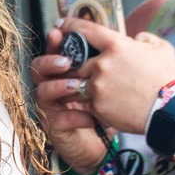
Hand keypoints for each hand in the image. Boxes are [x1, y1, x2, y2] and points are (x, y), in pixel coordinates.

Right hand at [31, 30, 109, 173]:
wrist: (101, 144)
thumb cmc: (105, 109)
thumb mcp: (110, 82)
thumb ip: (114, 61)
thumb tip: (135, 39)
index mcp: (64, 72)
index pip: (55, 51)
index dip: (55, 41)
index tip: (60, 30)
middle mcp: (52, 87)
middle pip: (39, 68)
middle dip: (50, 61)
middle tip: (66, 61)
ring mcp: (51, 107)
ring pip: (43, 92)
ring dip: (58, 87)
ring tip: (75, 86)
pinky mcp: (56, 127)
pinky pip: (59, 120)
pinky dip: (75, 117)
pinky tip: (91, 118)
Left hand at [57, 15, 174, 134]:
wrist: (170, 110)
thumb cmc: (168, 78)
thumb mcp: (162, 48)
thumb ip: (144, 38)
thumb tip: (134, 39)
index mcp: (116, 45)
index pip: (85, 30)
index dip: (70, 25)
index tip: (61, 24)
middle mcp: (102, 64)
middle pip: (76, 60)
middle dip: (76, 63)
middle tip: (79, 67)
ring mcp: (97, 85)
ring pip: (77, 82)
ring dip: (80, 83)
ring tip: (90, 88)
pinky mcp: (97, 106)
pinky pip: (86, 101)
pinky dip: (91, 101)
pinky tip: (103, 103)